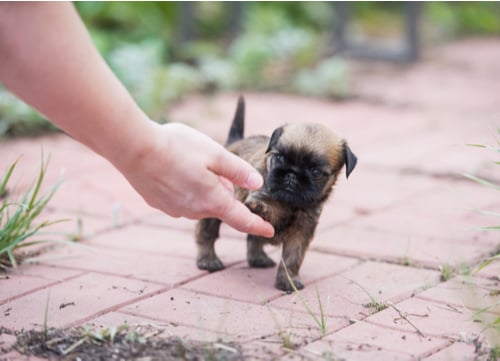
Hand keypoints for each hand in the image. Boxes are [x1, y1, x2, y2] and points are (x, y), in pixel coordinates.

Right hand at [116, 122, 274, 237]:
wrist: (134, 148)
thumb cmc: (177, 147)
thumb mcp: (215, 154)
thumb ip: (238, 171)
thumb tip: (257, 184)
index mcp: (212, 200)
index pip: (241, 219)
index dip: (257, 225)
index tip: (269, 232)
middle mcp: (194, 211)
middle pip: (219, 204)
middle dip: (222, 188)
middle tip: (210, 163)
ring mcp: (175, 210)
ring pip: (199, 201)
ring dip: (202, 187)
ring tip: (186, 162)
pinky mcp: (159, 204)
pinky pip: (181, 199)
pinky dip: (183, 187)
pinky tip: (171, 169)